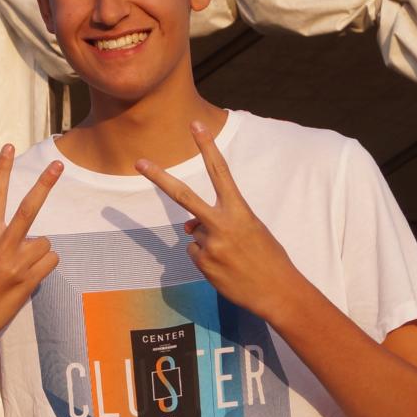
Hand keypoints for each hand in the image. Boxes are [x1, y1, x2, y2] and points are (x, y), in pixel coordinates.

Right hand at [0, 146, 61, 358]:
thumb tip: (28, 238)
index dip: (2, 171)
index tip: (9, 148)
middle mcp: (1, 247)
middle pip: (29, 208)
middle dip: (44, 183)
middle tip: (57, 164)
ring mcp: (16, 264)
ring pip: (45, 243)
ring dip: (39, 252)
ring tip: (21, 268)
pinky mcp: (28, 282)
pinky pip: (50, 262)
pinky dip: (44, 268)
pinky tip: (28, 278)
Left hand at [137, 121, 308, 317]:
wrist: (277, 291)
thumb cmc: (266, 256)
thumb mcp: (248, 230)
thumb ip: (218, 221)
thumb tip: (186, 228)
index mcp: (240, 210)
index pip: (220, 171)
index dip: (208, 147)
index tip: (196, 125)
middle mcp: (221, 224)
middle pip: (183, 195)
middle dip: (159, 178)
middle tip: (139, 162)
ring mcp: (210, 244)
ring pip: (194, 234)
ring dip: (208, 243)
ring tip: (232, 256)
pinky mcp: (202, 264)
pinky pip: (195, 253)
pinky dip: (206, 259)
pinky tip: (225, 267)